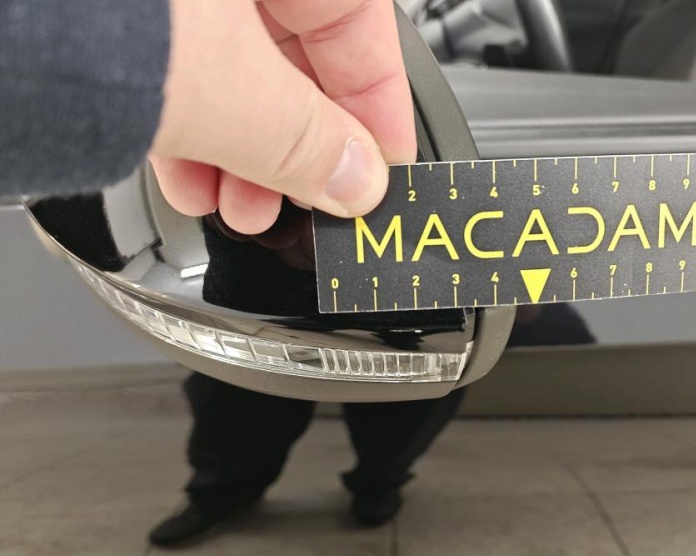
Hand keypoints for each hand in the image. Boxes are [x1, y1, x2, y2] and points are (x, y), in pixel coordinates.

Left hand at [149, 0, 415, 234]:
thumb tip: (356, 179)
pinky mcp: (124, 23)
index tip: (384, 167)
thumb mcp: (217, 85)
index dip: (381, 100)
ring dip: (242, 155)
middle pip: (296, 52)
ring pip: (232, 71)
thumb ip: (298, 137)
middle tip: (309, 201)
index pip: (359, 16)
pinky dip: (186, 134)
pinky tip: (191, 184)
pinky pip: (173, 74)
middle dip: (298, 146)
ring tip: (243, 210)